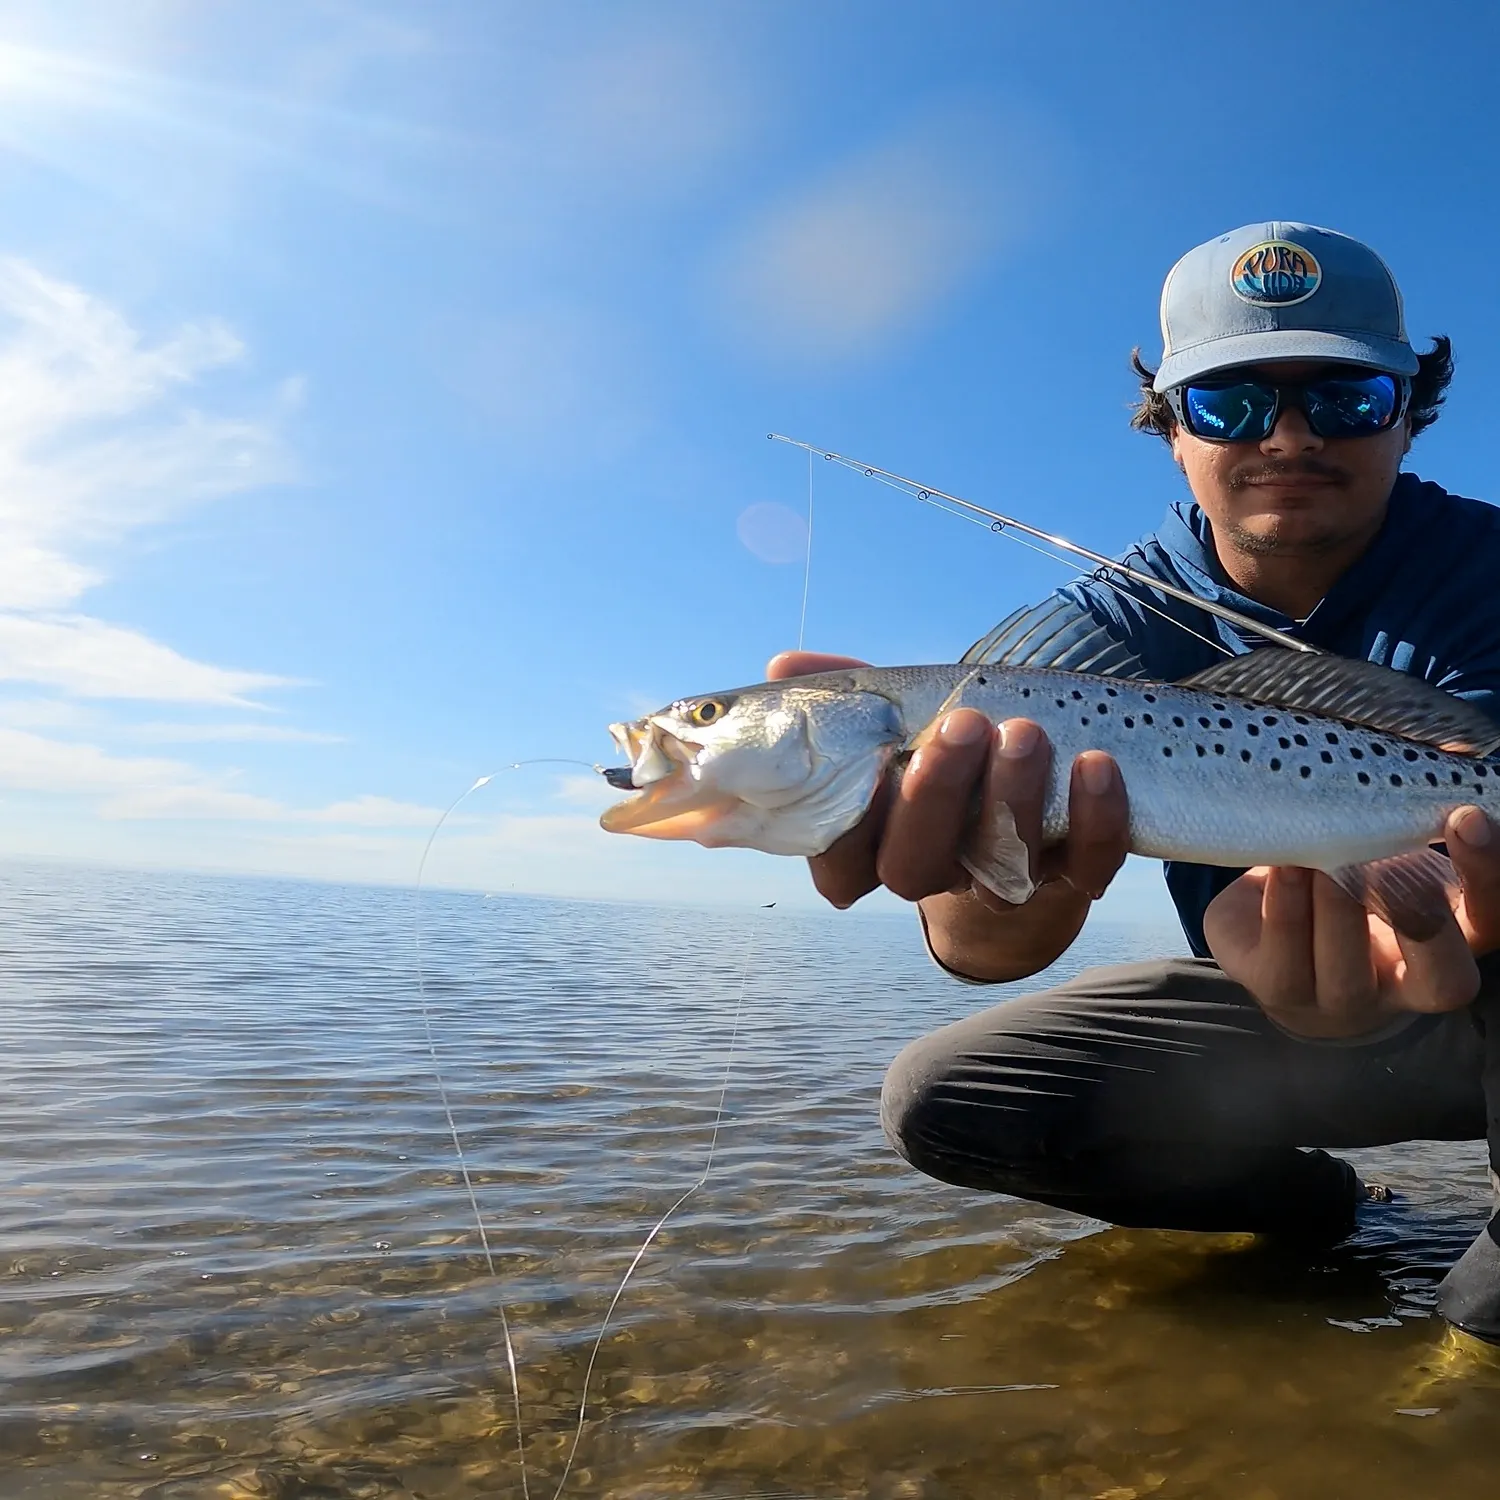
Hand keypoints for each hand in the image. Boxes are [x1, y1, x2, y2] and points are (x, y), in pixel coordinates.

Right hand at [765, 651, 1129, 910]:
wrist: (1035, 814)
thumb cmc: (945, 756)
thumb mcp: (894, 721)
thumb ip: (845, 696)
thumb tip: (785, 668)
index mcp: (877, 846)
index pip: (840, 865)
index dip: (845, 831)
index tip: (867, 761)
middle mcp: (936, 871)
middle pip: (915, 868)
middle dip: (935, 796)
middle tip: (961, 724)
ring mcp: (1004, 879)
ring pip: (1000, 867)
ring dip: (1011, 797)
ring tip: (1025, 730)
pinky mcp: (1075, 874)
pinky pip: (1087, 864)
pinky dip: (1095, 816)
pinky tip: (1095, 762)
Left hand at [1202, 808, 1499, 1038]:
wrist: (1263, 932)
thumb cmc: (1337, 876)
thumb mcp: (1377, 846)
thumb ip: (1407, 810)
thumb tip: (1451, 749)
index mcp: (1448, 943)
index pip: (1490, 923)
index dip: (1487, 876)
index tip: (1465, 814)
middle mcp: (1402, 984)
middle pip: (1444, 976)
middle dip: (1415, 911)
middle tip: (1384, 854)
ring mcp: (1338, 998)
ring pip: (1349, 969)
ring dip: (1337, 902)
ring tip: (1319, 852)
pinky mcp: (1274, 987)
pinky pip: (1284, 953)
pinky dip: (1286, 902)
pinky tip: (1283, 863)